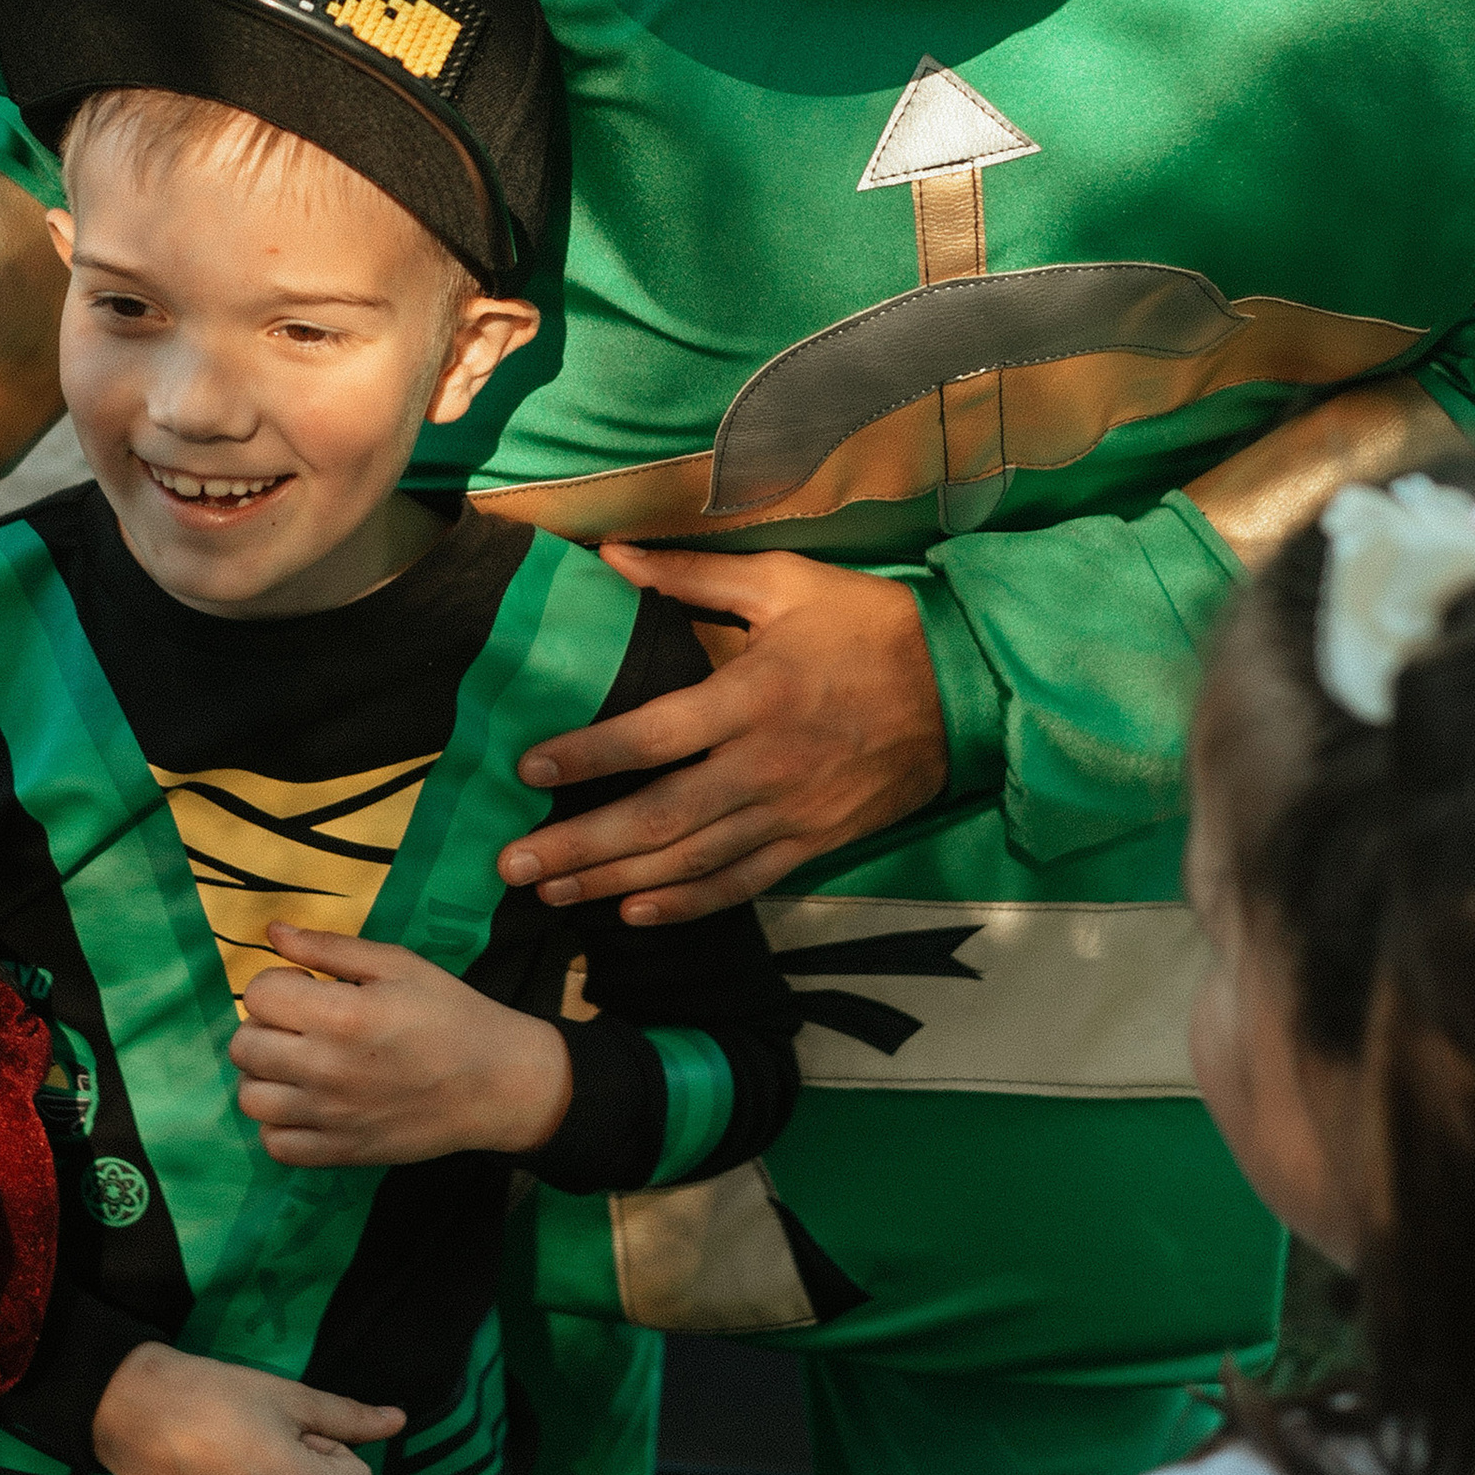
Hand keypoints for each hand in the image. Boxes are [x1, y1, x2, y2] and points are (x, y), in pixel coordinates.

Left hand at [231, 926, 572, 1166]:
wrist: (496, 1083)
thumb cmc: (450, 1014)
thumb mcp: (398, 964)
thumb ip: (330, 947)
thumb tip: (273, 933)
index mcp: (342, 1015)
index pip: (258, 994)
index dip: (278, 982)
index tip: (307, 986)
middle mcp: (326, 1069)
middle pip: (244, 1045)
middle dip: (266, 1025)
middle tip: (302, 1022)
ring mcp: (330, 1118)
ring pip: (250, 1097)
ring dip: (266, 1075)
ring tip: (300, 1063)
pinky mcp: (339, 1153)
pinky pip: (274, 1143)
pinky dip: (280, 1123)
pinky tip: (306, 1103)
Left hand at [498, 543, 944, 927]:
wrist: (962, 687)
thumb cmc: (866, 625)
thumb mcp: (785, 582)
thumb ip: (693, 577)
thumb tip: (612, 560)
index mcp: (755, 695)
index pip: (652, 735)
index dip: (586, 755)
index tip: (527, 768)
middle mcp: (767, 765)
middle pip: (658, 818)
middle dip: (579, 846)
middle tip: (511, 864)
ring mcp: (792, 814)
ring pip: (690, 862)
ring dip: (615, 882)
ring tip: (551, 892)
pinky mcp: (815, 844)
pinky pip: (742, 885)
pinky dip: (686, 906)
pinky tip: (634, 915)